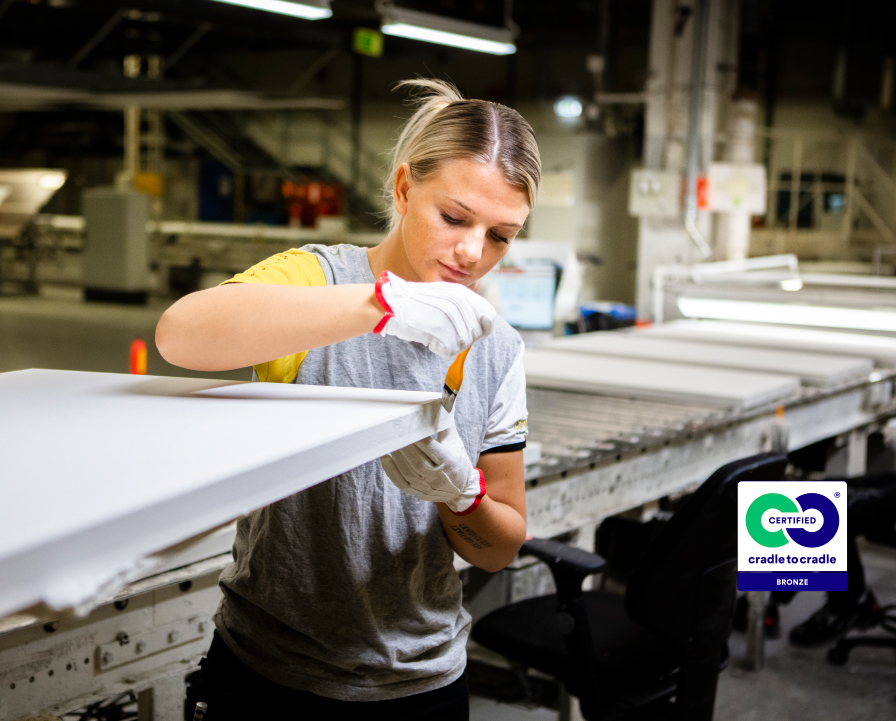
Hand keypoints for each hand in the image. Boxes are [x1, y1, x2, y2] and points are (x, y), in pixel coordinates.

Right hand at [373, 271, 496, 357]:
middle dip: (465, 338)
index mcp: (462, 293)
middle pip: (476, 332)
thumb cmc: (415, 302)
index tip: (477, 333)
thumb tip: (485, 318)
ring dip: (451, 344)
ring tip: (436, 335)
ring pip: (464, 343)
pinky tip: (431, 340)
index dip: (485, 327)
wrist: (392, 304)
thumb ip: (464, 303)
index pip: (488, 315)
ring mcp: (450, 317)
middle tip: (447, 335)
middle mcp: (459, 304)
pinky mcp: (441, 331)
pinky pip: (450, 350)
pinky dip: (441, 349)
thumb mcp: (443, 293)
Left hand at [380, 424, 485, 514]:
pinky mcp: (417, 492)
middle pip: (418, 461)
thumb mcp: (455, 442)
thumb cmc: (457, 461)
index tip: (409, 428)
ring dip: (397, 457)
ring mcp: (427, 486)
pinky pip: (401, 482)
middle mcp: (438, 476)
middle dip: (404, 447)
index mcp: (450, 462)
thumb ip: (445, 423)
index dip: (419, 440)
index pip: (432, 449)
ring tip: (388, 443)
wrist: (461, 490)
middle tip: (393, 433)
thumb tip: (442, 401)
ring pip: (408, 471)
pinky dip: (391, 471)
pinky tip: (385, 458)